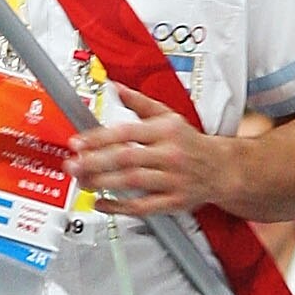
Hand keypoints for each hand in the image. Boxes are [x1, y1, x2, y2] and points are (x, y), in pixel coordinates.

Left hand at [66, 79, 218, 216]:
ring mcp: (172, 180)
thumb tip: (114, 87)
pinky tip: (100, 202)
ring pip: (132, 182)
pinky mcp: (173, 202)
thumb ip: (139, 103)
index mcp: (165, 131)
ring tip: (81, 181)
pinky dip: (119, 207)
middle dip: (95, 162)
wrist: (222, 169)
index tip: (77, 141)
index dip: (99, 138)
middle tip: (72, 164)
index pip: (127, 132)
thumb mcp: (168, 116)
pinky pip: (143, 207)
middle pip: (127, 158)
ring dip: (102, 182)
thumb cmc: (190, 142)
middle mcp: (169, 154)